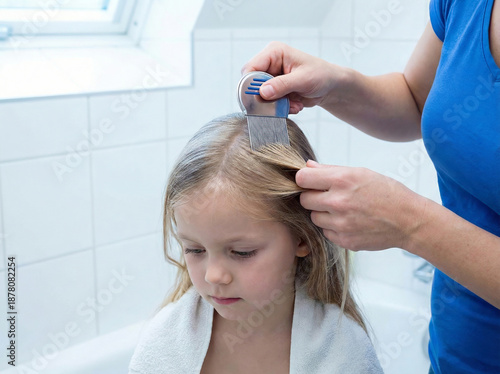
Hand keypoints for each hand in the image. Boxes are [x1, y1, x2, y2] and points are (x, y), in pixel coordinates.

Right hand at [241, 41, 343, 113]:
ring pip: (260, 97)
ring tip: (293, 104)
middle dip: (266, 98)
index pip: (251, 68)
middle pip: (252, 84)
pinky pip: (268, 103)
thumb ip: (282, 85)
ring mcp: (271, 79)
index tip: (260, 97)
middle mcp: (269, 64)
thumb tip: (263, 92)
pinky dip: (280, 108)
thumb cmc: (321, 75)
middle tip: (280, 104)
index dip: (251, 84)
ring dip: (276, 105)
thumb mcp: (303, 79)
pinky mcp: (274, 91)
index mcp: (274, 53)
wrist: (330, 87)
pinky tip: (294, 105)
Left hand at [295, 160, 424, 250]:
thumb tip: (307, 166)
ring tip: (342, 209)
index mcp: (342, 180)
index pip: (302, 178)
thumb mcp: (361, 173)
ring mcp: (341, 224)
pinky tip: (349, 222)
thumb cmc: (387, 193)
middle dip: (312, 197)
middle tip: (327, 196)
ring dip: (323, 213)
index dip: (304, 179)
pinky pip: (326, 232)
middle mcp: (339, 202)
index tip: (309, 182)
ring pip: (314, 217)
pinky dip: (333, 227)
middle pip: (304, 200)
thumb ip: (330, 170)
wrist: (408, 221)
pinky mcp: (344, 240)